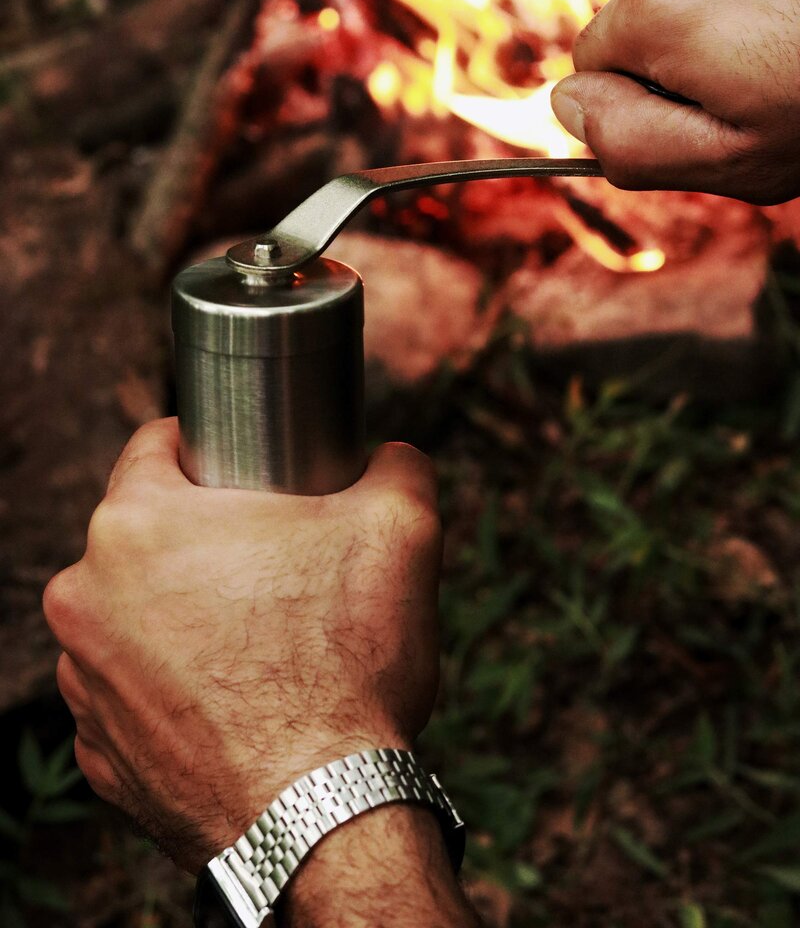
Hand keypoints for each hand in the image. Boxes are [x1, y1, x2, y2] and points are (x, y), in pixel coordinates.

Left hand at [42, 420, 441, 873]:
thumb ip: (395, 465)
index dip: (214, 449)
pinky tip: (234, 702)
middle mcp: (85, 594)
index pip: (158, 444)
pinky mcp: (99, 749)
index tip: (253, 476)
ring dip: (184, 615)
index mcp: (137, 522)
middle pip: (147, 535)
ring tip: (259, 641)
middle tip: (276, 567)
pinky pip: (136, 692)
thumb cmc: (347, 664)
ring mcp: (83, 680)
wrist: (321, 815)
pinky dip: (175, 688)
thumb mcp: (399, 528)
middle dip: (206, 540)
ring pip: (136, 614)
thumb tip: (391, 458)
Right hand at [551, 0, 799, 204]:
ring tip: (798, 17)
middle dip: (693, 36)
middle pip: (649, 2)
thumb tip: (564, 106)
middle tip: (768, 65)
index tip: (711, 101)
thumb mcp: (730, 160)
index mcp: (656, 11)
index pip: (597, 59)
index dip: (648, 92)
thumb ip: (628, 141)